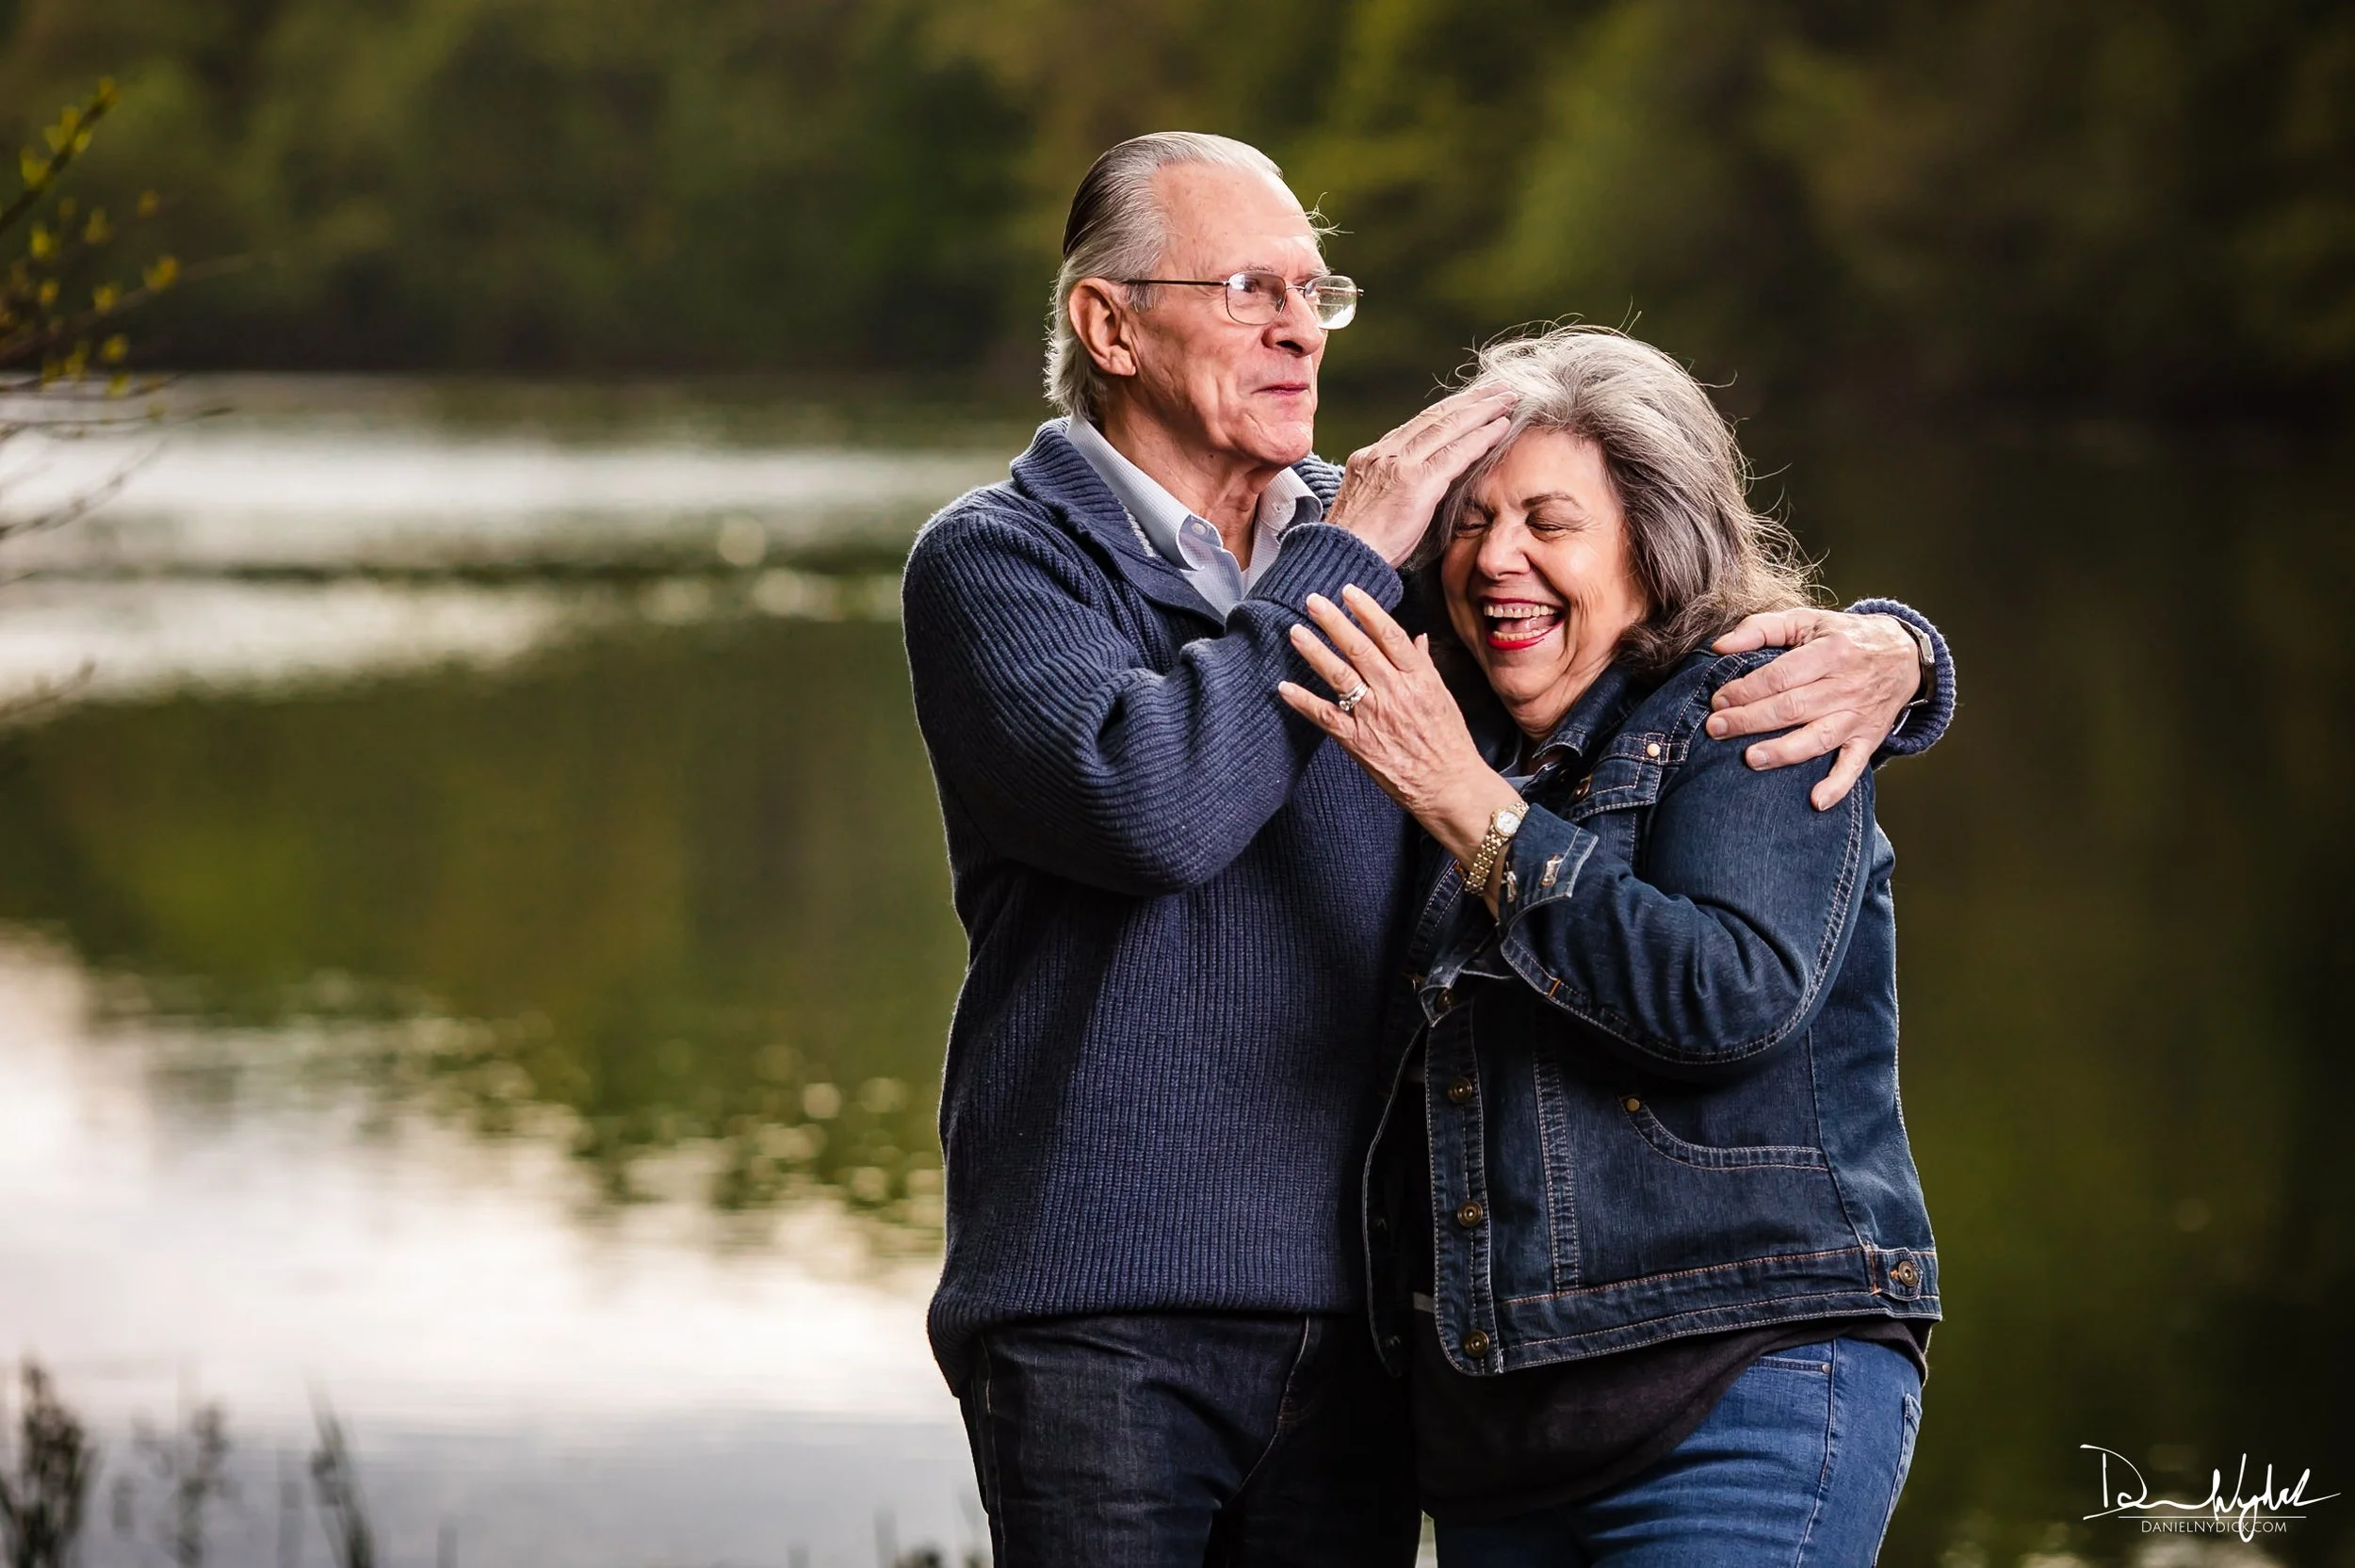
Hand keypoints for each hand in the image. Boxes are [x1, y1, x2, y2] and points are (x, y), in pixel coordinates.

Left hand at [1277, 585, 1521, 874]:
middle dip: (1333, 621)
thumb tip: (1417, 637)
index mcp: (1418, 678)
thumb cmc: (1449, 741)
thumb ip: (1424, 664)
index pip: (1390, 634)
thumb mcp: (1442, 696)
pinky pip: (1325, 716)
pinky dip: (1303, 701)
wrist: (1449, 786)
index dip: (1367, 610)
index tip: (1348, 590)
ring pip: (1339, 676)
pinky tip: (1284, 686)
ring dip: (1314, 651)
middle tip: (1312, 599)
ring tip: (1295, 631)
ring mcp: (1374, 716)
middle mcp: (1395, 692)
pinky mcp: (1358, 742)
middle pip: (1359, 648)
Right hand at [1323, 386, 1514, 565]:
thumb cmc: (1357, 545)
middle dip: (1470, 400)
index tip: (1471, 402)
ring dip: (1483, 411)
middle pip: (1435, 417)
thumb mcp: (1370, 504)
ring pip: (1448, 427)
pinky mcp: (1416, 483)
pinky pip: (1455, 454)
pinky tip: (1501, 428)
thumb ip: (1393, 485)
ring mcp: (1399, 465)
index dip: (1449, 410)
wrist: (1341, 558)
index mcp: (1371, 457)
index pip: (1417, 425)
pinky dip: (1481, 438)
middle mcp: (1384, 453)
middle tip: (1498, 388)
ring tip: (1507, 399)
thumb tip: (1421, 483)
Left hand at [1708, 610, 1923, 809]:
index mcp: (1831, 652)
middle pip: (1793, 707)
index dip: (1746, 689)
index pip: (1781, 675)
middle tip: (1717, 728)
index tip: (1718, 700)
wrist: (1904, 656)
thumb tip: (1720, 646)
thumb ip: (1761, 628)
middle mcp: (1846, 685)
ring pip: (1818, 738)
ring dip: (1784, 751)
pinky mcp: (1869, 739)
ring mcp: (1858, 715)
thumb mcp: (1807, 621)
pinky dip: (1838, 786)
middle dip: (1750, 720)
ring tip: (1751, 759)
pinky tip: (1816, 801)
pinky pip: (1854, 766)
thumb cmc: (1843, 638)